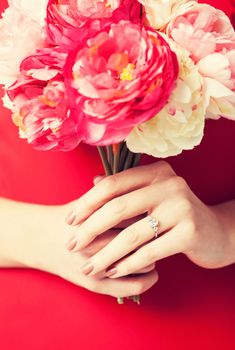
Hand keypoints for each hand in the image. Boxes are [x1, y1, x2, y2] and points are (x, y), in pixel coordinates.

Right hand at [26, 204, 157, 297]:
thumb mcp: (88, 201)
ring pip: (141, 263)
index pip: (137, 217)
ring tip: (154, 248)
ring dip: (153, 255)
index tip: (158, 213)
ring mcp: (97, 267)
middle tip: (159, 230)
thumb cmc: (70, 218)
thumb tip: (143, 185)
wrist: (41, 239)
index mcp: (98, 220)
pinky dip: (148, 279)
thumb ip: (112, 192)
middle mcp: (97, 244)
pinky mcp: (97, 285)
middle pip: (141, 239)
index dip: (151, 214)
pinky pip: (133, 286)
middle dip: (154, 234)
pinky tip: (152, 271)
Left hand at [65, 161, 233, 279]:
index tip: (69, 220)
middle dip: (90, 229)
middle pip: (118, 207)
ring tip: (89, 266)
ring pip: (132, 234)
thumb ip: (125, 188)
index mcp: (156, 172)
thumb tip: (92, 182)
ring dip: (106, 254)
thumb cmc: (174, 214)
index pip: (113, 184)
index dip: (87, 202)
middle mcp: (170, 184)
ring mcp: (181, 207)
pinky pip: (150, 252)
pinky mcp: (190, 233)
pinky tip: (114, 271)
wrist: (215, 232)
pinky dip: (128, 264)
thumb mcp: (152, 195)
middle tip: (72, 245)